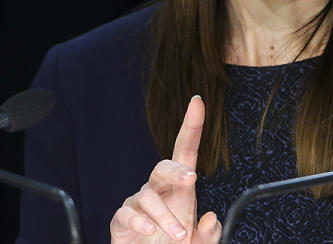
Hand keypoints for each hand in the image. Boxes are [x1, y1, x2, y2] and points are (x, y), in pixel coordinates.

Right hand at [110, 96, 221, 242]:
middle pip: (163, 167)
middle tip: (191, 180)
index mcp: (181, 190)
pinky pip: (126, 213)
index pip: (186, 151)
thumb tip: (210, 218)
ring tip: (179, 236)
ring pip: (148, 197)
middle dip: (176, 170)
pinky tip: (149, 230)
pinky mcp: (122, 219)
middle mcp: (159, 191)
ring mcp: (139, 203)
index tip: (197, 102)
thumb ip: (208, 235)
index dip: (191, 126)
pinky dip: (139, 222)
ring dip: (165, 216)